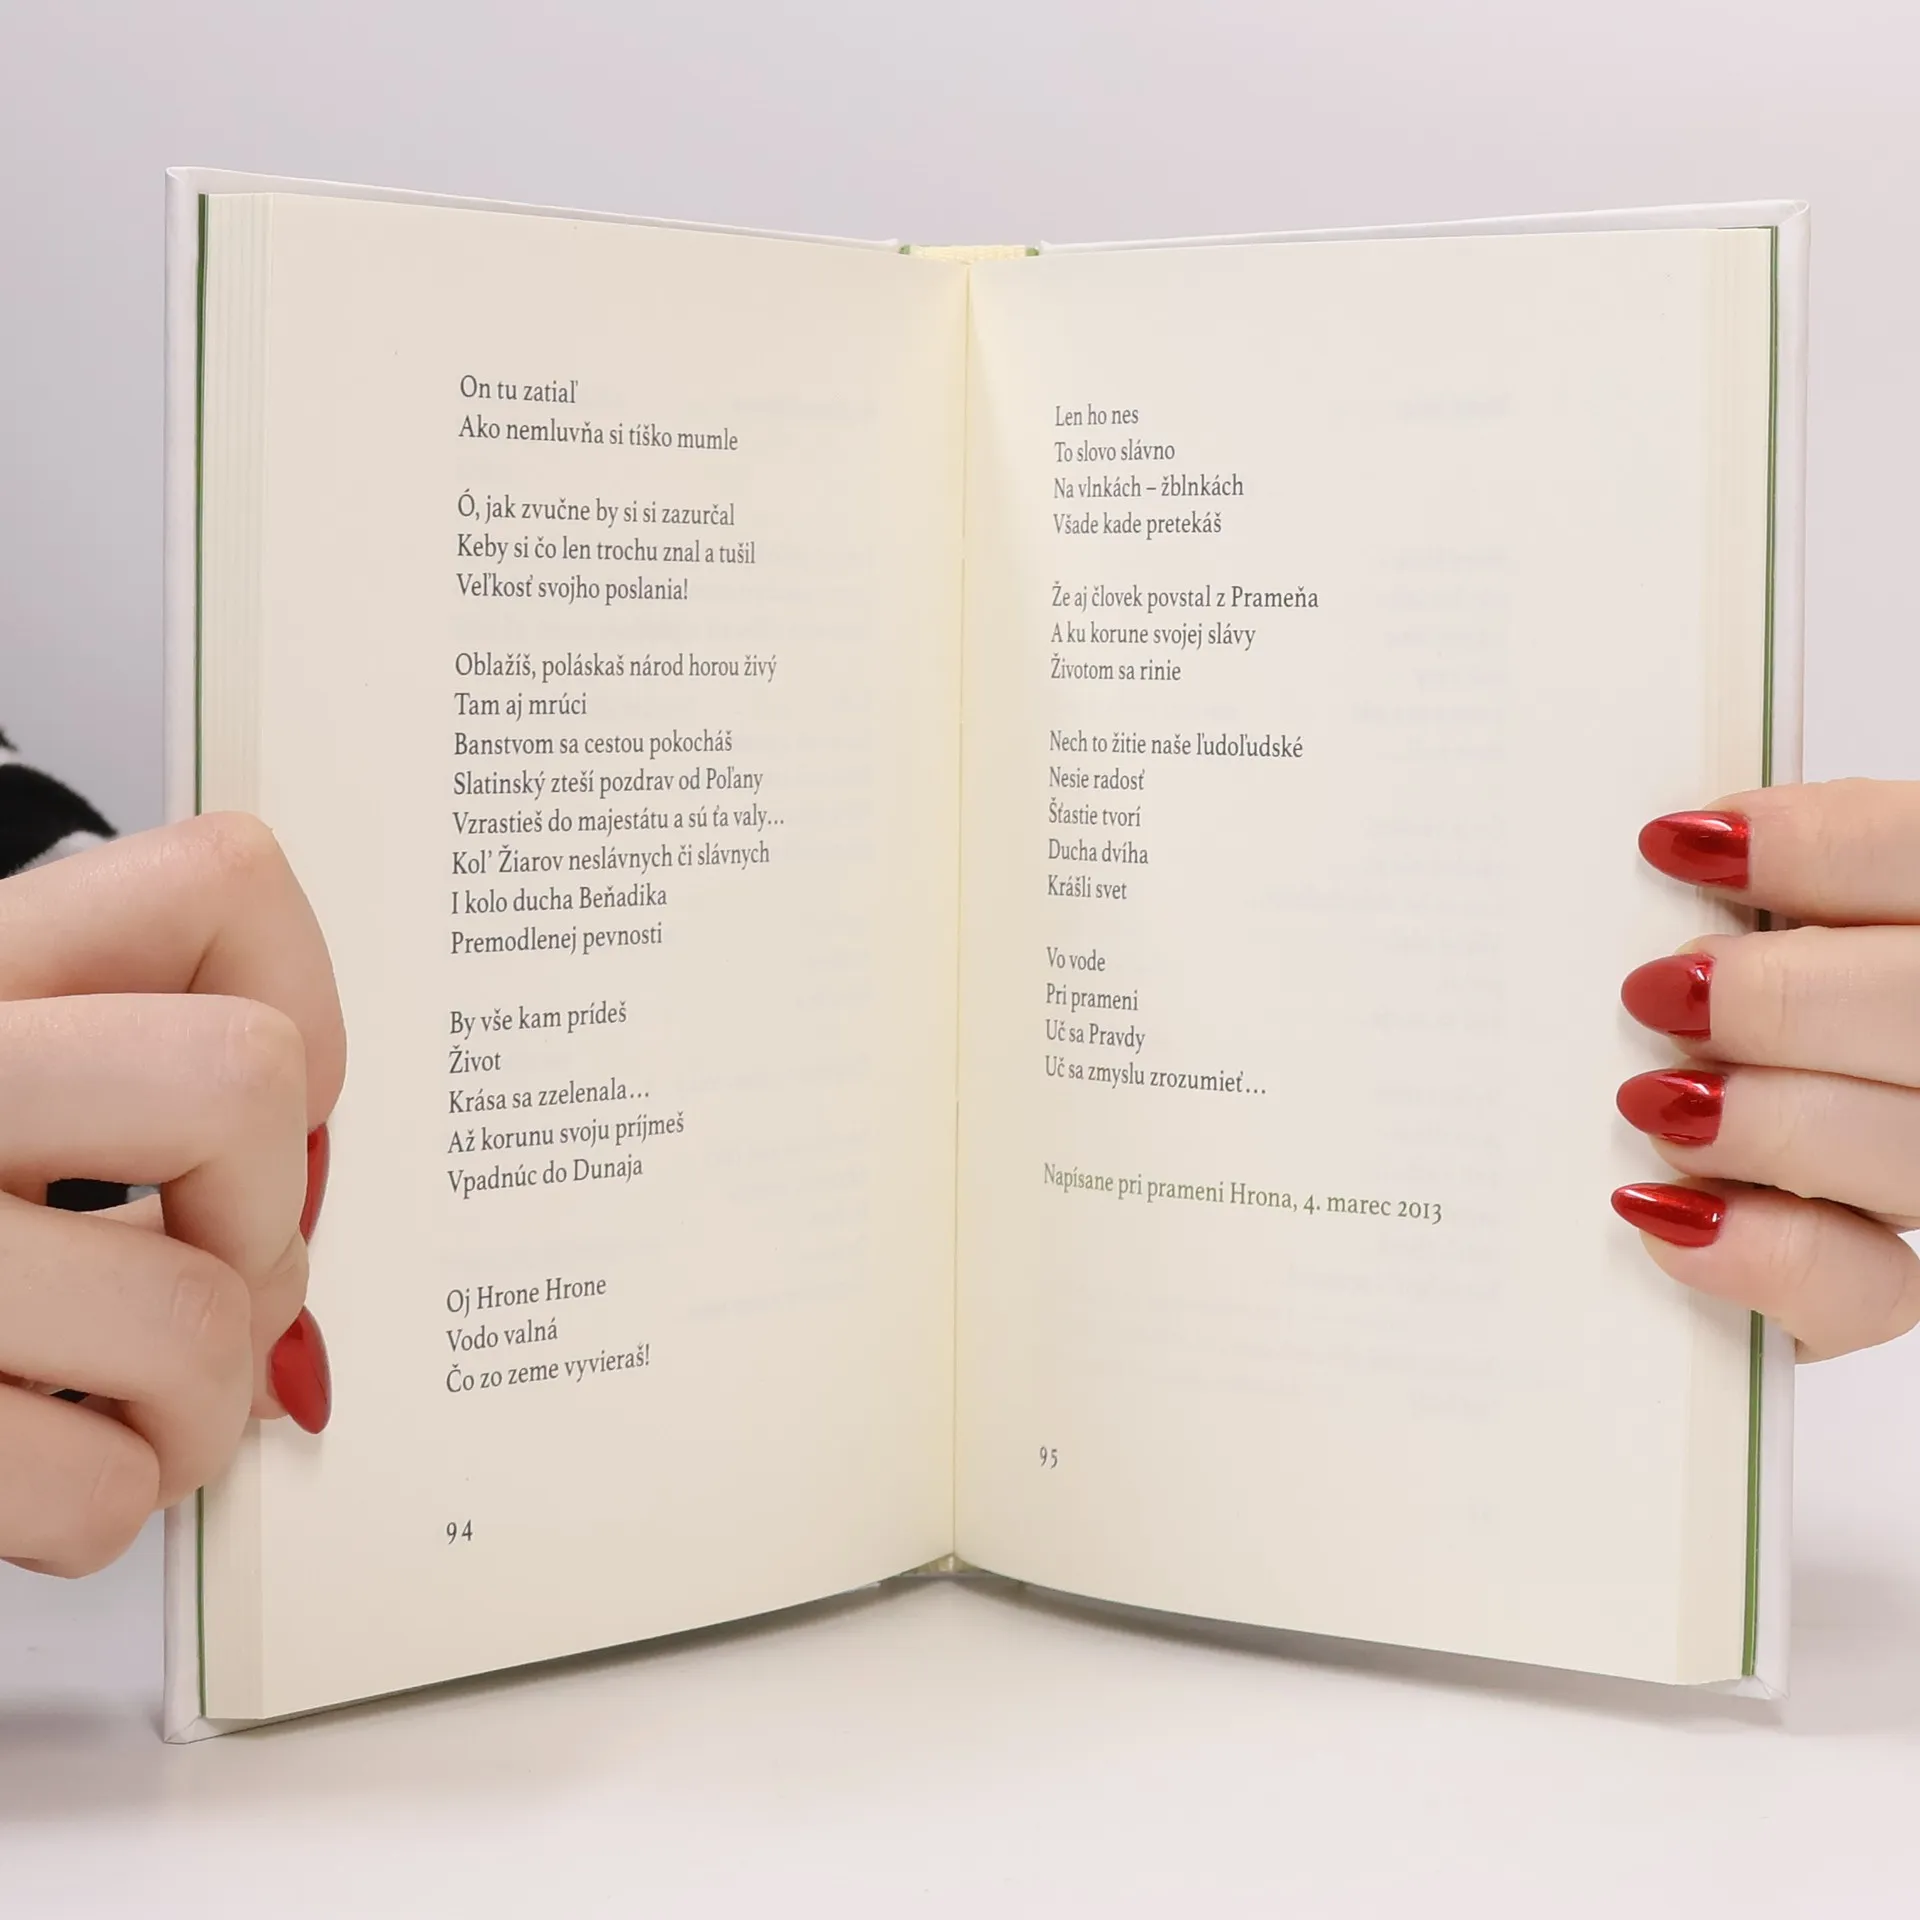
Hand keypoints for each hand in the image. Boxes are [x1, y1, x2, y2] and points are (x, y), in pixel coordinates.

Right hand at [0, 814, 344, 1573]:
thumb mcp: (1, 1085)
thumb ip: (124, 1083)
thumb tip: (304, 1172)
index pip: (219, 885)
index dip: (297, 1010)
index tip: (268, 1103)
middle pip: (242, 1083)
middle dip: (262, 1214)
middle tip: (200, 1264)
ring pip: (197, 1318)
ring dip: (198, 1400)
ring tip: (128, 1401)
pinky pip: (101, 1486)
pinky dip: (104, 1501)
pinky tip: (47, 1466)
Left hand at [1613, 779, 1919, 1358]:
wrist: (1692, 1190)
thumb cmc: (1714, 1006)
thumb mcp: (1745, 923)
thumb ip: (1745, 892)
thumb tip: (1669, 845)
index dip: (1822, 844)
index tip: (1678, 845)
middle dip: (1785, 999)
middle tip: (1664, 992)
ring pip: (1911, 1149)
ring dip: (1768, 1121)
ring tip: (1654, 1100)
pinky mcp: (1881, 1286)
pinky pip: (1871, 1288)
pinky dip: (1761, 1251)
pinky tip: (1665, 1214)